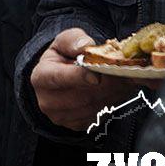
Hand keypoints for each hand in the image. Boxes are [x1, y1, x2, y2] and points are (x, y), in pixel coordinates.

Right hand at [30, 28, 159, 131]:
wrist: (62, 77)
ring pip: (94, 107)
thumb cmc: (64, 56)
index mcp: (40, 77)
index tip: (96, 75)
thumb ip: (74, 40)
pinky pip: (100, 116)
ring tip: (124, 78)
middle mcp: (48, 101)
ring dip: (114, 93)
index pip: (58, 78)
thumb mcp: (65, 40)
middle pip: (81, 96)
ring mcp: (62, 117)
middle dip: (106, 83)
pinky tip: (118, 89)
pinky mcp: (77, 125)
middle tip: (123, 71)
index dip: (78, 77)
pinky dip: (114, 102)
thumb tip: (84, 47)